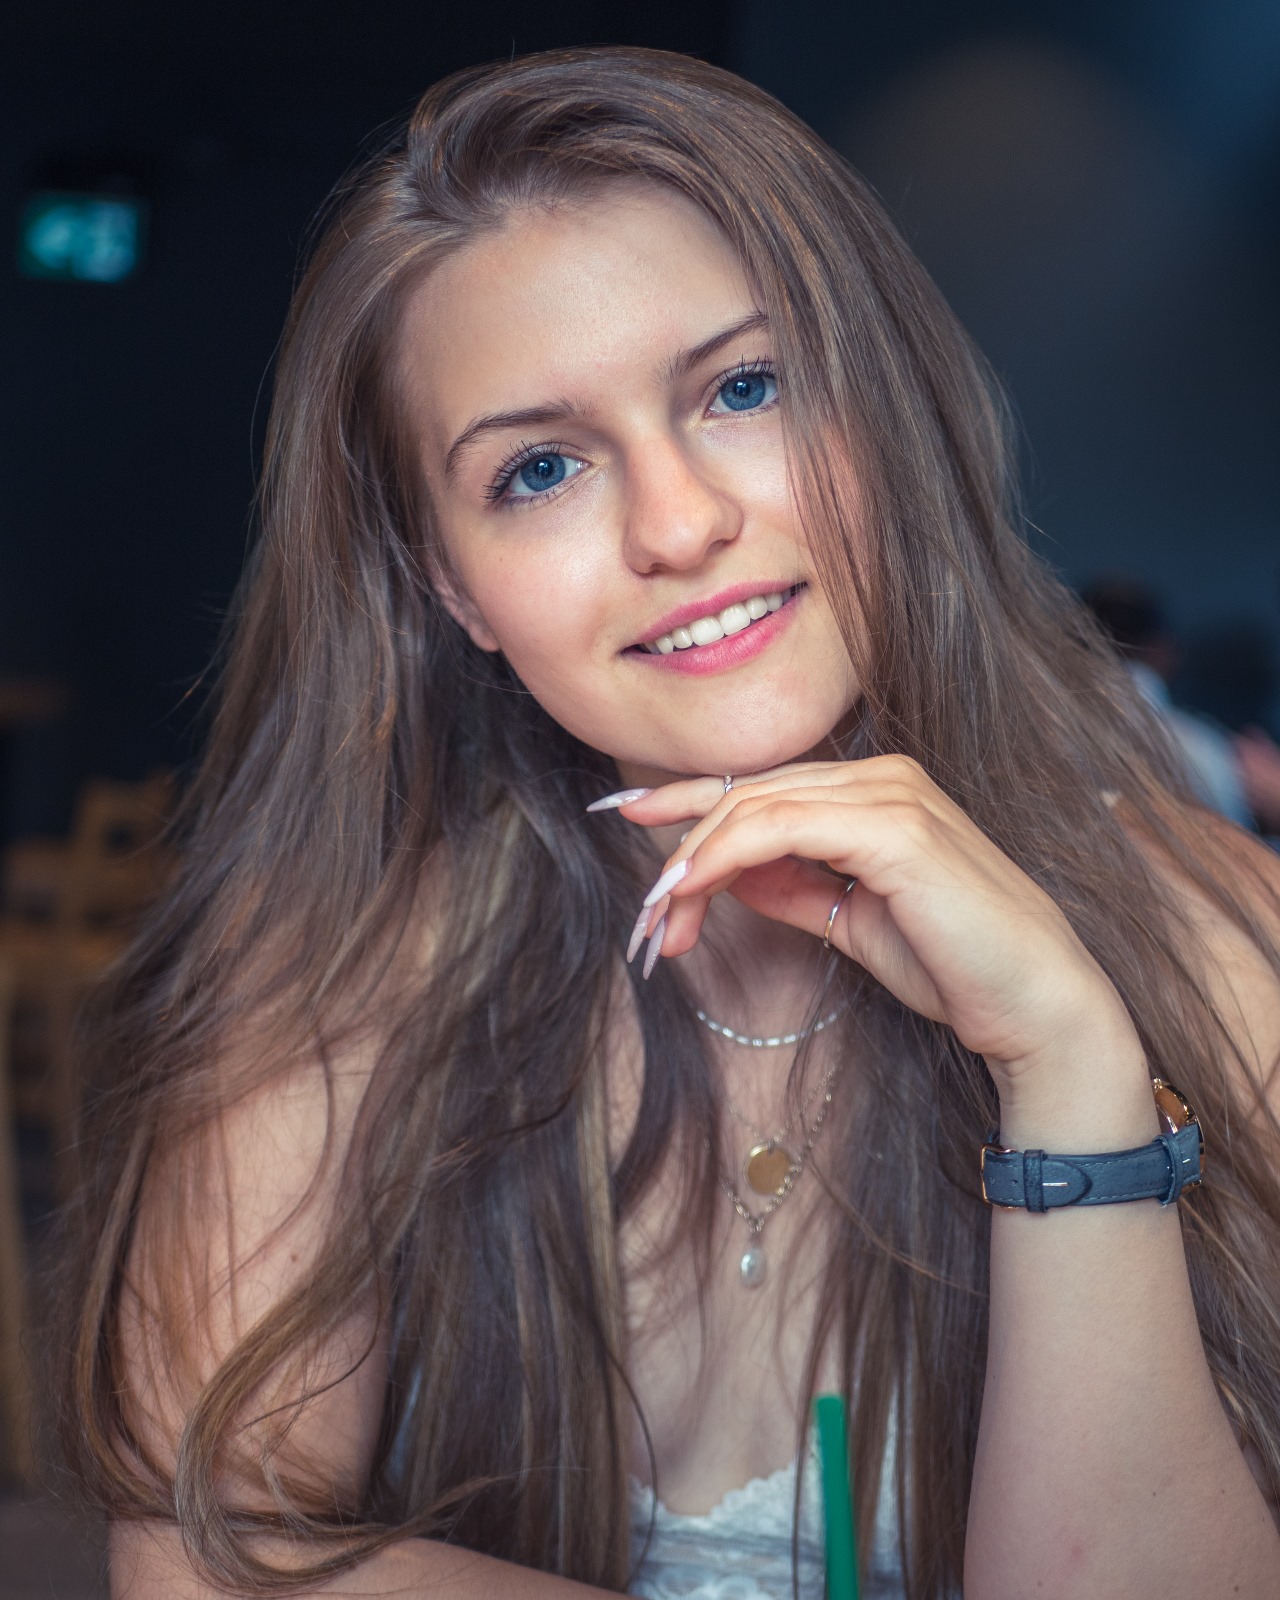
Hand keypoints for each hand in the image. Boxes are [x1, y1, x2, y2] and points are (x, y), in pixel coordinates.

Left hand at [607, 756, 1143, 1110]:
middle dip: (682, 854)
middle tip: (647, 921)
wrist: (1033, 1006)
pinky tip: (691, 890)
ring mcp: (891, 795)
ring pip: (754, 807)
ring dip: (692, 863)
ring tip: (660, 921)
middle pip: (748, 795)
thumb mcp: (848, 919)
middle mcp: (883, 776)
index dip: (688, 800)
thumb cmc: (953, 965)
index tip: (628, 816)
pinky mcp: (895, 828)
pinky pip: (779, 828)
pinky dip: (723, 857)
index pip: (763, 787)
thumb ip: (790, 886)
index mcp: (876, 791)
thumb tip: (726, 874)